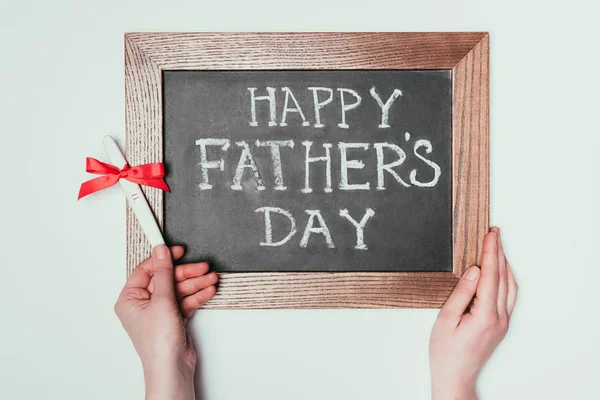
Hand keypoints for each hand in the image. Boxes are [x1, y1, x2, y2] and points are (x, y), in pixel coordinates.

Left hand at [114, 245, 217, 399]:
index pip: (147, 270)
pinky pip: (185, 300)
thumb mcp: (161, 301)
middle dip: (187, 273)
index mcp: (130, 299)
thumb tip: (161, 252)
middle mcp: (143, 304)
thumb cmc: (158, 344)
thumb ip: (164, 274)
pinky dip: (197, 295)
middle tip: (202, 267)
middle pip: (167, 278)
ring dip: (196, 283)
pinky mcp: (173, 317)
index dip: (164, 259)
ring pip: (179, 289)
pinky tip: (207, 290)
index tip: (178, 250)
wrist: (172, 368)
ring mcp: (159, 311)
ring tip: (210, 279)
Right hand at [429, 227, 517, 399]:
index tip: (491, 234)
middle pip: (503, 277)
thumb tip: (474, 270)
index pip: (491, 275)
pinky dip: (505, 278)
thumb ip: (462, 293)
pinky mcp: (501, 325)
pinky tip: (499, 270)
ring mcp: (503, 322)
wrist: (455, 377)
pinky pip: (509, 295)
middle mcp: (499, 318)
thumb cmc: (446, 352)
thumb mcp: (445, 319)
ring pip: (510, 286)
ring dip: (504, 264)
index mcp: (485, 315)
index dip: (491, 252)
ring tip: (496, 246)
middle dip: (499, 252)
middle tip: (494, 233)